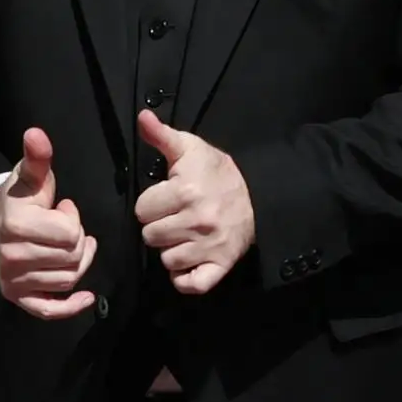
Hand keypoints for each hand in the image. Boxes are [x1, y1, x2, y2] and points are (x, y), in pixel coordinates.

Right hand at [0, 128, 98, 318]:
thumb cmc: (17, 201)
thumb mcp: (28, 177)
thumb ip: (37, 158)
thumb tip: (37, 134)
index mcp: (17, 225)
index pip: (70, 233)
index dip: (73, 220)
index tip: (61, 210)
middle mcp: (13, 256)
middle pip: (73, 258)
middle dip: (77, 242)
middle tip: (64, 229)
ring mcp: (15, 280)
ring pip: (68, 279)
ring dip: (77, 264)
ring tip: (68, 247)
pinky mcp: (18, 297)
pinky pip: (50, 309)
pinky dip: (71, 306)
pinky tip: (86, 298)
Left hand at [135, 110, 255, 294]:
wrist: (259, 195)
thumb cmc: (216, 171)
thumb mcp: (189, 148)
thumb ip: (161, 135)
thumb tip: (143, 116)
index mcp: (185, 192)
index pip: (142, 210)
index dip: (149, 204)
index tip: (163, 199)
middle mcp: (197, 221)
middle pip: (151, 237)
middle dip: (157, 227)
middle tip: (172, 218)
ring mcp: (211, 246)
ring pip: (167, 260)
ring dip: (170, 250)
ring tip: (181, 236)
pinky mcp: (222, 265)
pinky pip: (193, 284)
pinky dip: (185, 278)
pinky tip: (186, 263)